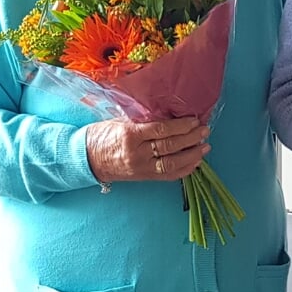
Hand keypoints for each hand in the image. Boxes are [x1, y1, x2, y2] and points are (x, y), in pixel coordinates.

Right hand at [85, 117, 208, 183]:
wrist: (86, 159)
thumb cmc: (101, 135)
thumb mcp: (120, 121)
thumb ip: (142, 120)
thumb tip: (169, 114)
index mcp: (130, 135)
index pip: (161, 131)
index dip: (181, 126)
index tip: (194, 120)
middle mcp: (137, 154)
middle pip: (170, 147)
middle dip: (191, 138)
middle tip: (205, 130)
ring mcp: (141, 168)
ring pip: (173, 164)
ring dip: (192, 155)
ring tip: (205, 146)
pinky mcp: (144, 177)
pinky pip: (168, 176)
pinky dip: (185, 170)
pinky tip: (195, 162)